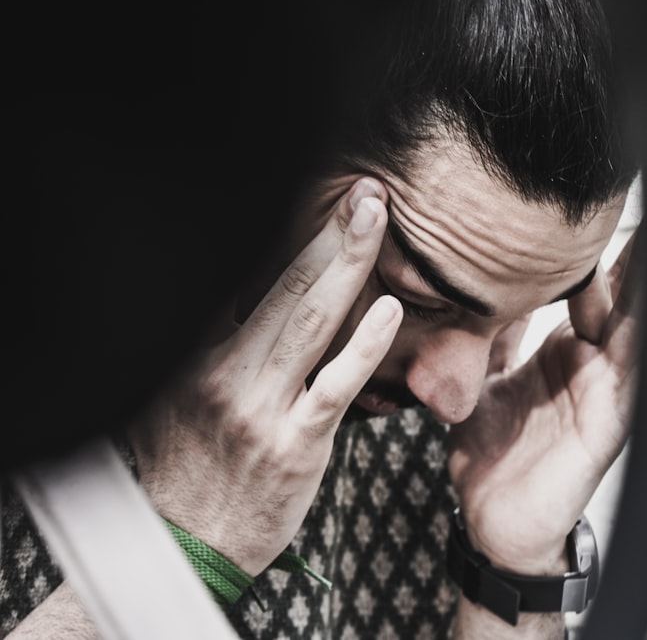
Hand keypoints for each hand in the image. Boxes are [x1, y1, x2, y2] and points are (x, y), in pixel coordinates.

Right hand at [128, 178, 401, 575]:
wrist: (187, 544)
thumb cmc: (188, 464)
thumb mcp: (169, 393)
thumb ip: (206, 342)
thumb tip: (240, 291)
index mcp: (190, 351)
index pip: (241, 273)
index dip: (282, 228)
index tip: (316, 193)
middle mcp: (220, 370)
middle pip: (282, 283)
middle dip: (327, 230)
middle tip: (364, 190)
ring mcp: (258, 406)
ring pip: (309, 320)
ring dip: (347, 262)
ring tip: (375, 218)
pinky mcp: (294, 443)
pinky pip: (334, 385)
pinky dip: (363, 345)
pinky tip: (388, 309)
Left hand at [448, 232, 640, 573]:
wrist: (491, 520)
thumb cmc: (490, 455)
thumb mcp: (485, 379)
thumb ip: (495, 337)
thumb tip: (485, 287)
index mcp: (562, 351)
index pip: (584, 288)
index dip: (588, 249)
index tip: (588, 205)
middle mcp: (590, 364)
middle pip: (619, 296)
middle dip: (634, 250)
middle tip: (644, 198)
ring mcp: (606, 390)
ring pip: (635, 324)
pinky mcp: (611, 418)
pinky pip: (640, 371)